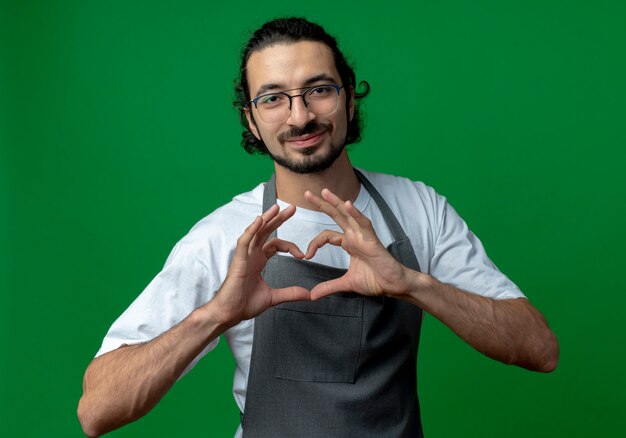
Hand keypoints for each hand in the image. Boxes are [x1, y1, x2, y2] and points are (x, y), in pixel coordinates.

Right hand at [212, 204, 309, 324]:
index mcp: (259, 260)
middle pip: (266, 231)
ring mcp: (244, 256)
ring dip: (266, 218)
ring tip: (277, 207)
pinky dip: (251, 230)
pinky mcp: (238, 261)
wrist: (230, 314)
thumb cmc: (245, 304)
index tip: (303, 255)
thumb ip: (290, 293)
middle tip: (293, 208)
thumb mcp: (273, 297)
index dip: (290, 246)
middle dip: (279, 218)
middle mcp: (251, 254)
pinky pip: (244, 241)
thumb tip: (309, 294)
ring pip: (256, 231)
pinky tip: (260, 220)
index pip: (276, 244)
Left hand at [304, 189, 414, 299]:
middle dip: (321, 204)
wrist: (393, 286)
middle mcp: (354, 236)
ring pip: (348, 215)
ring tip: (324, 192)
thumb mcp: (346, 284)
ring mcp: (363, 236)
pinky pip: (363, 223)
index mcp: (348, 243)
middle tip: (307, 193)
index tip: (307, 256)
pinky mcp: (372, 240)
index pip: (326, 236)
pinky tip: (347, 204)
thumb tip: (312, 295)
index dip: (314, 244)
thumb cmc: (375, 280)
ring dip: (336, 202)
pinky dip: (355, 214)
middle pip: (335, 216)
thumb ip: (329, 287)